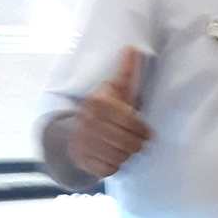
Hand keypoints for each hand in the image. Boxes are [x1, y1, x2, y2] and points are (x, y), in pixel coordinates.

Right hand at [67, 46, 150, 177]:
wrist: (73, 135)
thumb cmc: (104, 111)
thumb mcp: (115, 91)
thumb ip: (126, 73)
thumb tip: (133, 48)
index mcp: (99, 103)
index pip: (133, 123)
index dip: (142, 130)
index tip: (144, 130)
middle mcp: (89, 121)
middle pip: (130, 143)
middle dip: (136, 144)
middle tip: (135, 141)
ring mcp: (84, 142)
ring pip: (122, 157)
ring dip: (126, 155)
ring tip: (122, 147)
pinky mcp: (84, 161)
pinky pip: (110, 169)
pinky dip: (114, 165)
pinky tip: (111, 156)